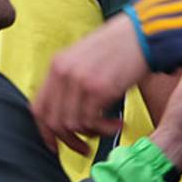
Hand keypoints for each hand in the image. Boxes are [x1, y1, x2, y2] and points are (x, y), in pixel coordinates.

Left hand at [32, 15, 150, 153]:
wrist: (143, 33)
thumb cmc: (119, 47)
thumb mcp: (84, 57)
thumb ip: (70, 81)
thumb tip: (67, 114)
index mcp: (57, 65)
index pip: (38, 107)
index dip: (45, 132)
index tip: (56, 146)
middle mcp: (63, 73)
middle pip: (54, 121)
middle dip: (69, 141)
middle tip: (84, 148)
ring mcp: (80, 81)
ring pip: (73, 125)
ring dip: (92, 134)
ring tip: (108, 128)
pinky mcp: (99, 89)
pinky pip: (92, 123)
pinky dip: (105, 130)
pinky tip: (118, 124)